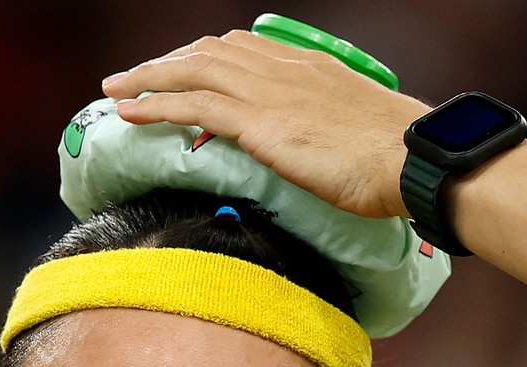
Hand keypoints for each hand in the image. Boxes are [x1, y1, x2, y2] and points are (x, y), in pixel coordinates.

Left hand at [101, 30, 428, 220]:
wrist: (410, 159)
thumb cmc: (396, 157)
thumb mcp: (357, 129)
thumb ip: (327, 128)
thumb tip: (316, 148)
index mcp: (309, 66)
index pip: (243, 48)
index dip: (204, 57)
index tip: (182, 71)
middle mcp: (284, 69)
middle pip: (210, 52)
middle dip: (166, 63)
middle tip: (133, 78)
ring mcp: (270, 93)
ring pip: (193, 71)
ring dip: (148, 79)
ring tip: (116, 91)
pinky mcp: (261, 123)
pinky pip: (194, 105)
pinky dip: (156, 105)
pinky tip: (130, 113)